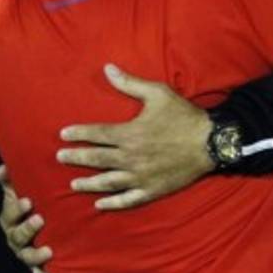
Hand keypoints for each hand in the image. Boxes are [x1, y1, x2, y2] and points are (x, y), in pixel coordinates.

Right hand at [0, 164, 52, 272]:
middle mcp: (14, 237)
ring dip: (35, 254)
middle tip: (40, 219)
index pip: (10, 214)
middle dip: (27, 228)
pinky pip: (36, 272)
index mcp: (10, 219)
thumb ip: (10, 180)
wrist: (39, 224)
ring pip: (26, 255)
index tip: (28, 201)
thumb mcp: (17, 190)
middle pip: (17, 236)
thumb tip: (3, 168)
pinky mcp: (35, 264)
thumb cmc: (29, 203)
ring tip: (48, 251)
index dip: (16, 209)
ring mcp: (24, 251)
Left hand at [56, 64, 214, 210]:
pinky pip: (128, 199)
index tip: (63, 134)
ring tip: (74, 184)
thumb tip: (107, 68)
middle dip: (76, 158)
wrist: (211, 142)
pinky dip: (113, 203)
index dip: (78, 134)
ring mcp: (141, 176)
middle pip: (97, 159)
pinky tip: (100, 204)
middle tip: (60, 158)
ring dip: (89, 183)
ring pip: (108, 182)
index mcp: (130, 134)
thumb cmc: (184, 116)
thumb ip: (130, 83)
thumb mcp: (158, 93)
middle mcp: (131, 158)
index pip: (96, 135)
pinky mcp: (152, 189)